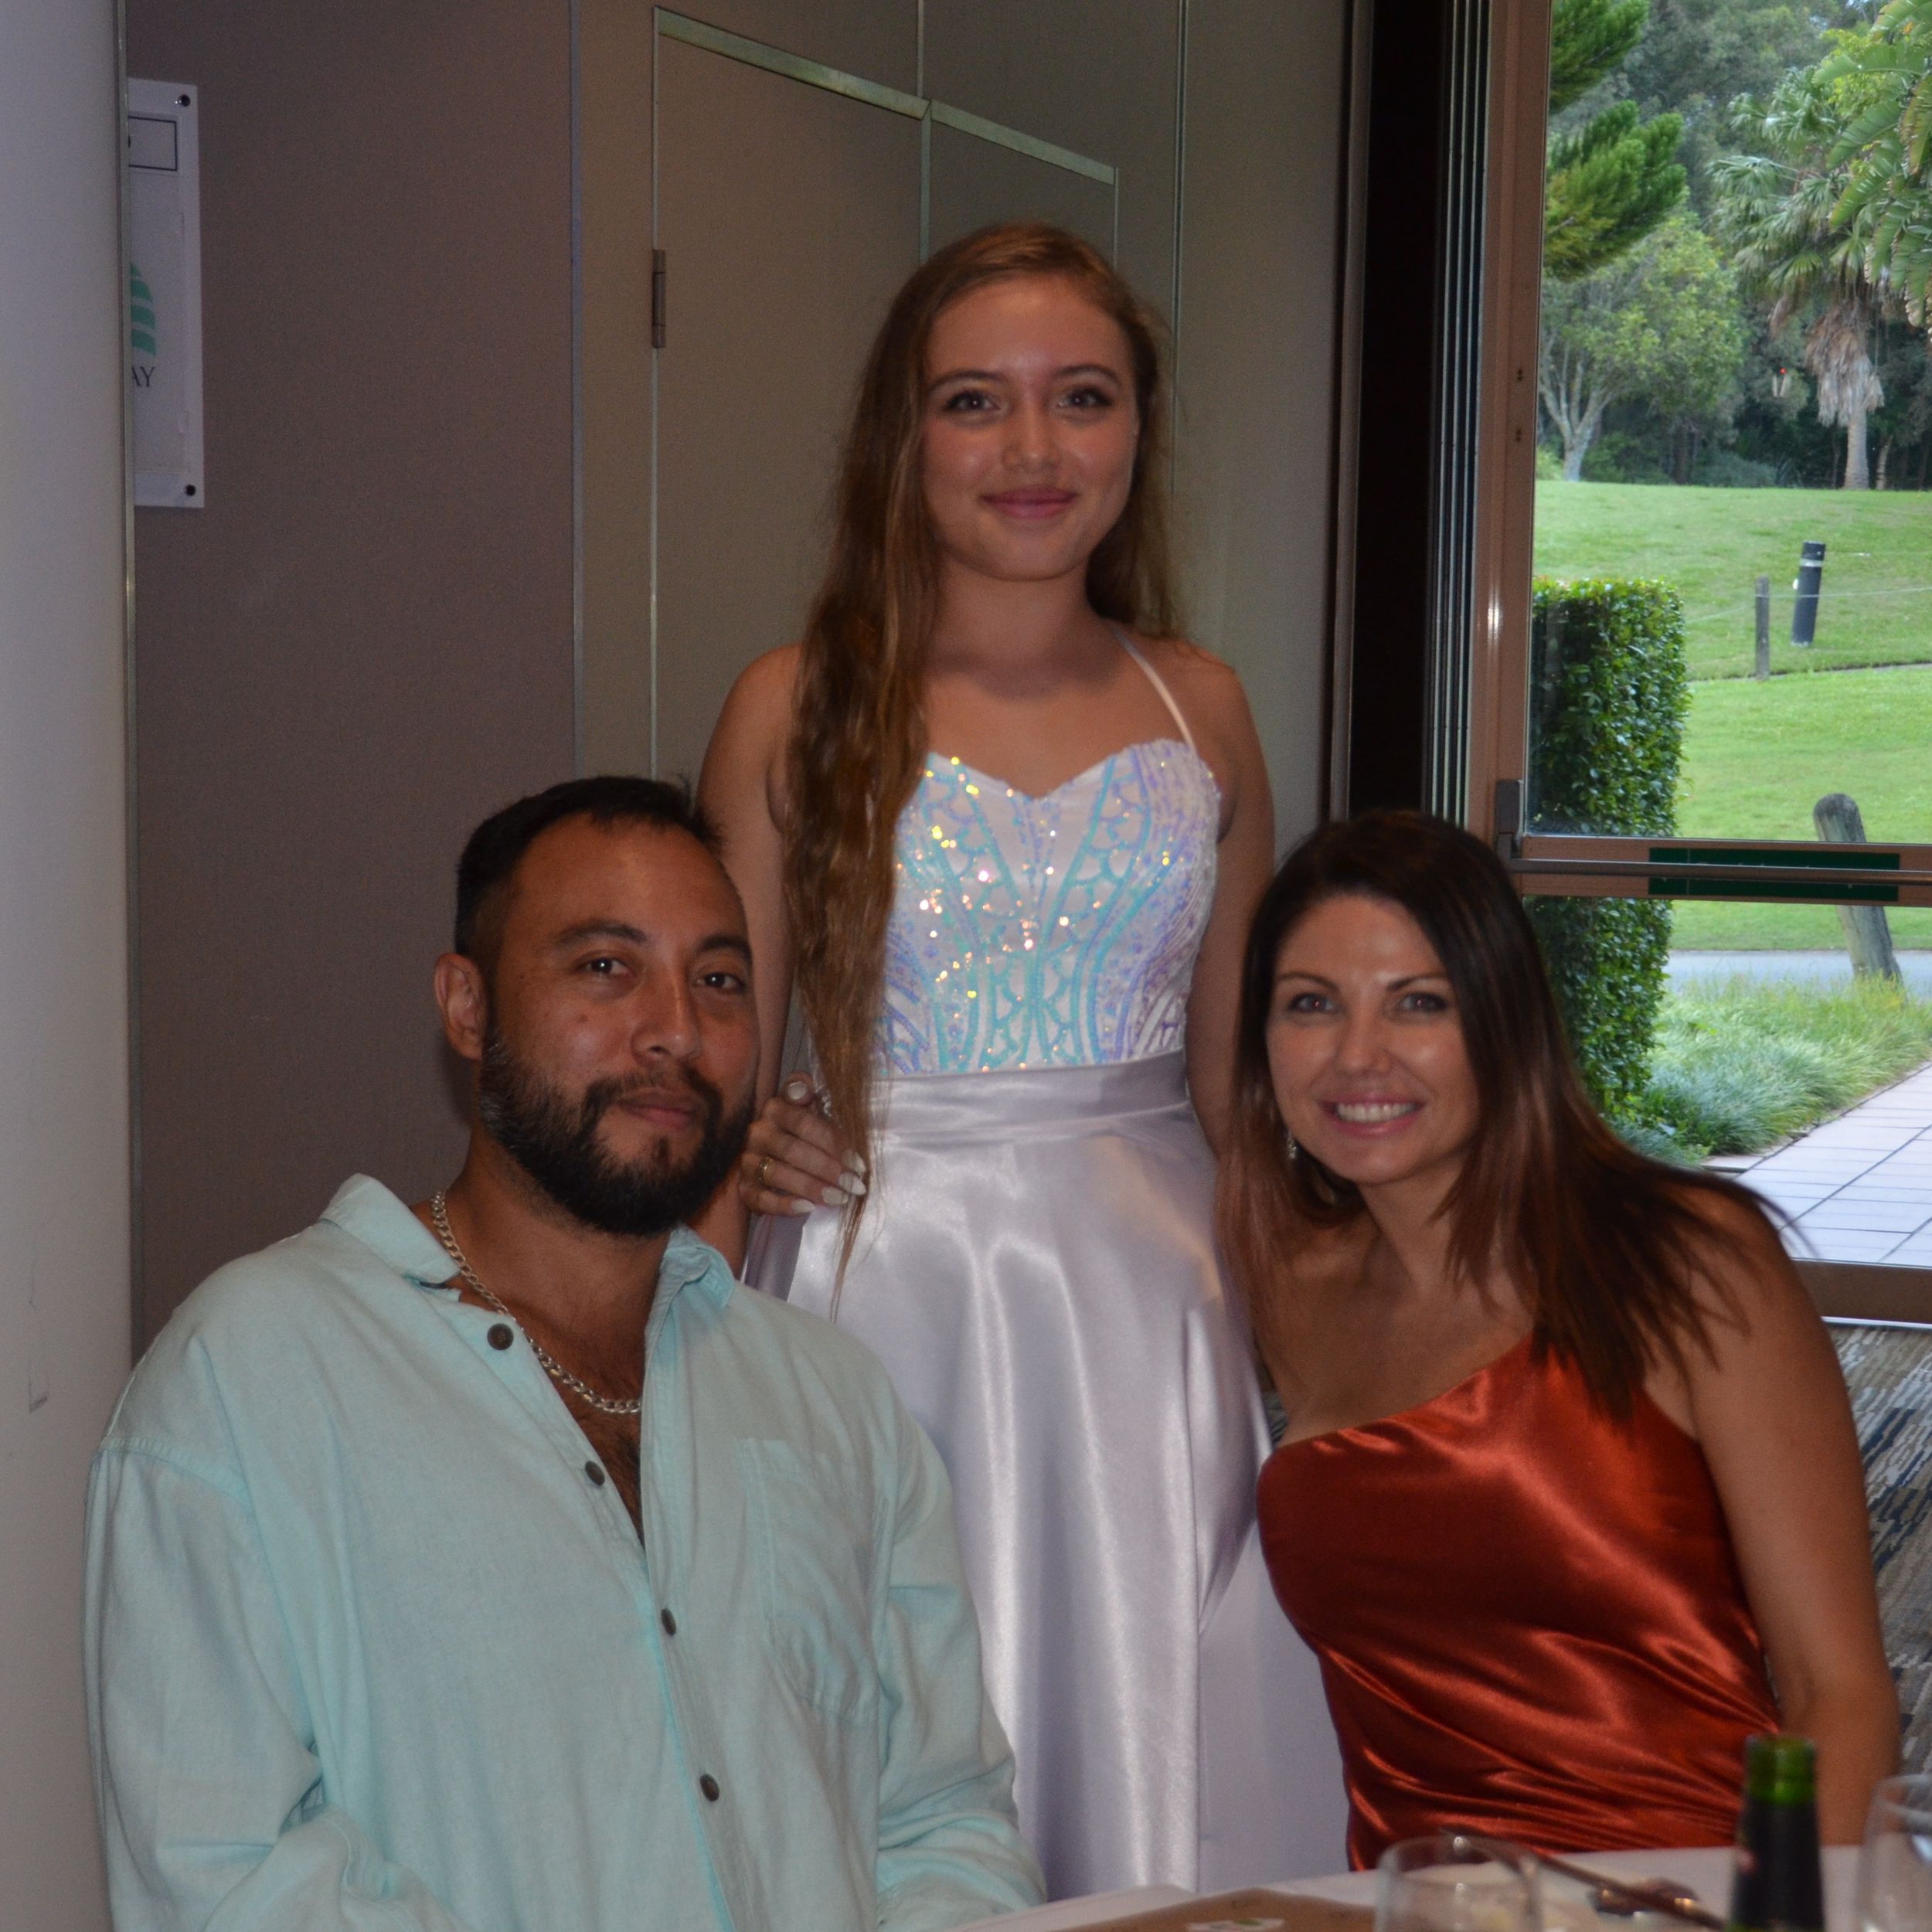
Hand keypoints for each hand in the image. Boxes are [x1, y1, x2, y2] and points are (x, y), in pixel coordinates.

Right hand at [739, 1076, 867, 1216]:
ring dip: (811, 1188)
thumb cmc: (806, 1127)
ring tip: (839, 1198)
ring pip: (777, 1175)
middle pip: (793, 1151)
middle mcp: (758, 1132)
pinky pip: (760, 1199)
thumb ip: (812, 1092)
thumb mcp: (813, 1104)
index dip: (833, 1142)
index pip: (805, 1123)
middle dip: (828, 1169)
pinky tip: (808, 1208)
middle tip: (855, 1185)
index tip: (859, 1162)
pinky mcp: (744, 1187)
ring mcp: (748, 1160)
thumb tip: (805, 1091)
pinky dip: (783, 1205)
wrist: (778, 1150)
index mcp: (775, 1107)